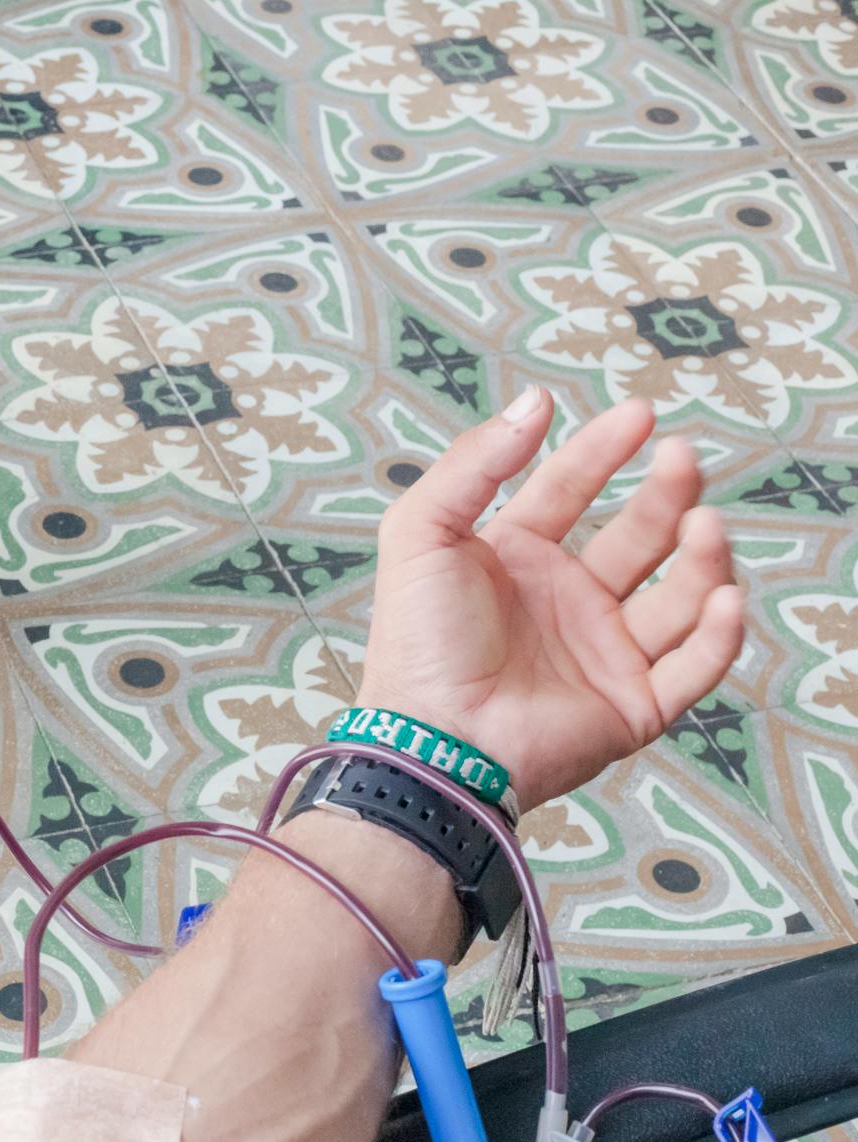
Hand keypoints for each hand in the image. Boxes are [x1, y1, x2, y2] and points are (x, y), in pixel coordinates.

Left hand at [357, 388, 743, 808]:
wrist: (433, 739)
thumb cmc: (417, 642)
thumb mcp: (422, 533)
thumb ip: (474, 463)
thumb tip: (535, 401)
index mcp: (514, 560)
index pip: (569, 490)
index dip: (603, 450)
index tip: (642, 414)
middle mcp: (564, 602)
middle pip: (638, 535)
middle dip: (667, 495)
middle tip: (683, 459)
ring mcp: (602, 653)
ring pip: (679, 596)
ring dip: (702, 558)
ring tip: (704, 526)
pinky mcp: (632, 707)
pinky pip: (695, 667)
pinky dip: (719, 634)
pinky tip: (723, 595)